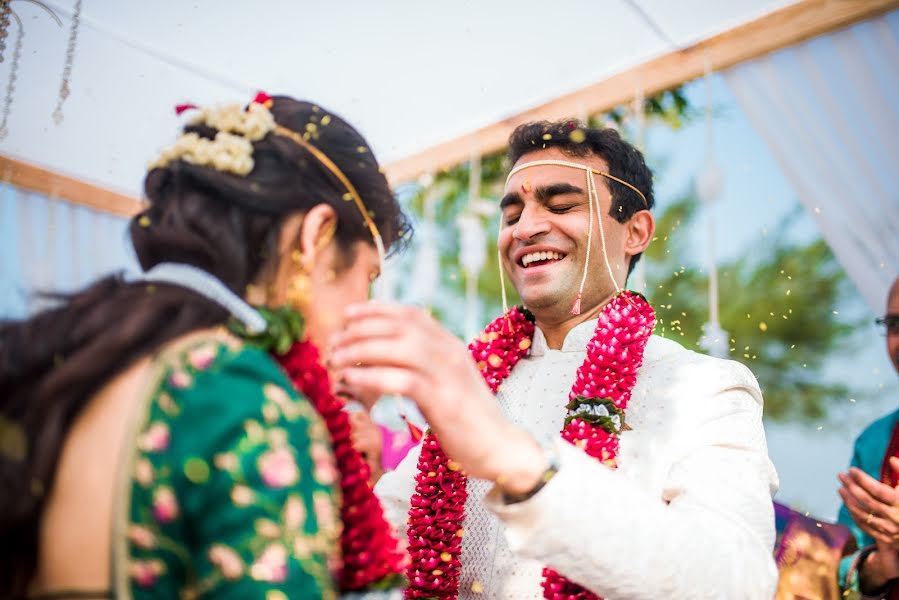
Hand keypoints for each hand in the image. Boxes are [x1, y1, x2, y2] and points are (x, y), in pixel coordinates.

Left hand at [329, 303, 545, 493]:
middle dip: (361, 329)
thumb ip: (420, 366)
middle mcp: (450, 353)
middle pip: (400, 327)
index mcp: (450, 345)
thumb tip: (377, 359)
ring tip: (336, 360)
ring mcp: (449, 375)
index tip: (347, 314)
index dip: (376, 310)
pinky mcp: (445, 401)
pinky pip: (404, 380)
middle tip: (334, 342)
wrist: (500, 447)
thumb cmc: (465, 419)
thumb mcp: (443, 383)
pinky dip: (373, 376)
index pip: (411, 315)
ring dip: (362, 350)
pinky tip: (352, 380)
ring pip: (400, 347)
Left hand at [838, 458, 898, 586]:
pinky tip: (849, 503)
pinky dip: (854, 514)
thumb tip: (891, 459)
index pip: (879, 491)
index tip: (851, 469)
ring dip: (849, 501)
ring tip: (841, 488)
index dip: (863, 480)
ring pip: (863, 514)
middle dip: (852, 487)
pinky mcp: (884, 538)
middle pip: (868, 501)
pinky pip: (864, 525)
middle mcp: (894, 517)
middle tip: (841, 475)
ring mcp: (889, 529)